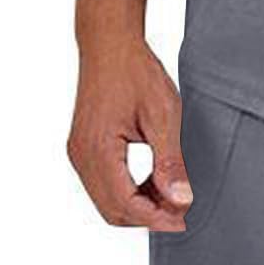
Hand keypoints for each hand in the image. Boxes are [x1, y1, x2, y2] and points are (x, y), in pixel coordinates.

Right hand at [67, 39, 192, 231]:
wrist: (110, 45)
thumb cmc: (135, 72)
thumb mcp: (163, 115)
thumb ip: (170, 161)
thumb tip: (180, 199)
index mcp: (98, 149)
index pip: (125, 204)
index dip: (156, 218)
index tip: (184, 219)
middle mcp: (81, 155)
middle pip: (112, 209)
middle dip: (148, 217)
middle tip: (182, 212)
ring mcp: (79, 152)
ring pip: (107, 200)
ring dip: (139, 206)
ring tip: (172, 197)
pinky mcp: (83, 147)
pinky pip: (103, 184)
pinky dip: (129, 191)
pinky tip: (154, 183)